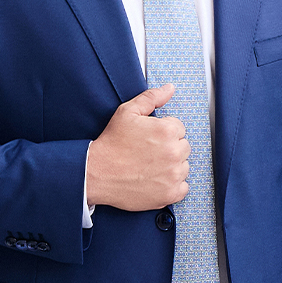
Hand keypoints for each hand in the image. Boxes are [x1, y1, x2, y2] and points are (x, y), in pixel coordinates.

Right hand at [84, 85, 189, 211]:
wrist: (97, 173)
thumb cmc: (112, 143)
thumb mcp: (127, 112)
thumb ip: (152, 98)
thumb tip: (169, 89)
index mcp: (167, 131)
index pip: (179, 128)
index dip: (163, 132)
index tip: (149, 139)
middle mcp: (174, 152)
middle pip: (184, 147)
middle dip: (169, 148)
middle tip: (148, 153)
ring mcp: (173, 175)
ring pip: (184, 167)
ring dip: (172, 166)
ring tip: (149, 166)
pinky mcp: (170, 194)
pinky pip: (183, 187)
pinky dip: (173, 185)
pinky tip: (155, 180)